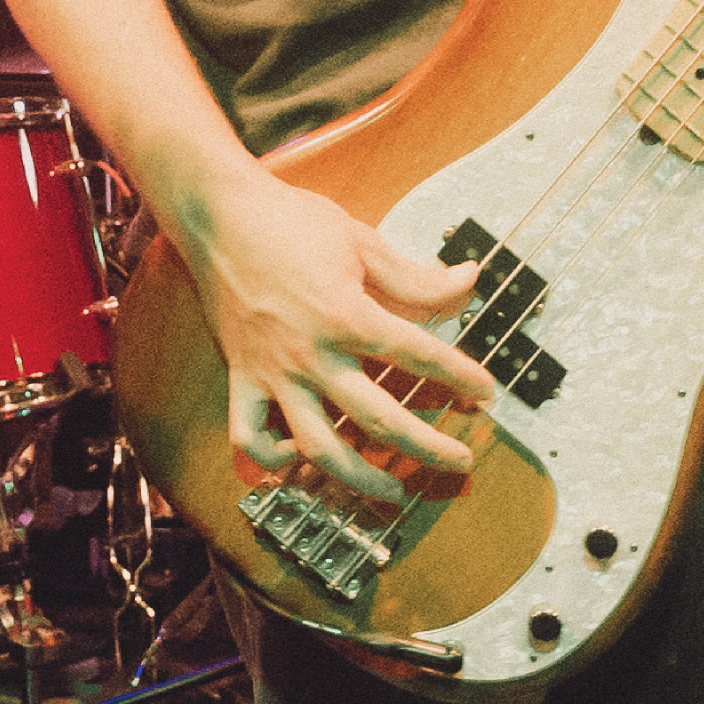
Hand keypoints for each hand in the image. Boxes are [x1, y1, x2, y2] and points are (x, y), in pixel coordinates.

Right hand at [176, 162, 499, 503]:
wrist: (217, 213)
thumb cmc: (290, 221)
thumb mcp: (362, 241)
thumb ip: (417, 277)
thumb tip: (471, 280)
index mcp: (346, 314)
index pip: (418, 356)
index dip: (460, 376)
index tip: (486, 392)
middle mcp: (311, 353)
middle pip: (379, 419)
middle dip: (427, 448)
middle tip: (461, 460)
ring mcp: (273, 371)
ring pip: (318, 446)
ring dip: (359, 478)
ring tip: (392, 490)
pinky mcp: (241, 376)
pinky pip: (249, 435)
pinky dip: (273, 458)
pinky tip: (300, 460)